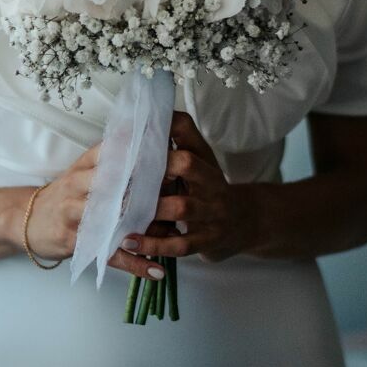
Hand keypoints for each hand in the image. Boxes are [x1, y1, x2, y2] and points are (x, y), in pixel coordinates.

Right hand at [24, 138, 167, 281]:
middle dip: (146, 190)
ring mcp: (73, 213)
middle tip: (178, 196)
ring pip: (112, 218)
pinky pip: (109, 253)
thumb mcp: (83, 171)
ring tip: (173, 236)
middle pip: (115, 184)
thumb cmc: (65, 195)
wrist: (25, 219)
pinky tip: (157, 270)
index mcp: (86, 164)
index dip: (142, 156)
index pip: (115, 153)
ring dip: (144, 228)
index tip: (172, 159)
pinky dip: (135, 264)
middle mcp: (78, 184)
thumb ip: (114, 162)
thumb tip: (159, 154)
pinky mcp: (73, 241)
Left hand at [122, 110, 262, 263]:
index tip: (134, 133)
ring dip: (150, 210)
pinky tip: (130, 243)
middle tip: (122, 175)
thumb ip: (176, 145)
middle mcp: (212, 181)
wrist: (247, 222)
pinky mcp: (208, 241)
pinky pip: (181, 244)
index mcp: (205, 159)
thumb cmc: (209, 188)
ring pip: (182, 207)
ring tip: (119, 213)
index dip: (163, 129)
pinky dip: (154, 245)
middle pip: (187, 164)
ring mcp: (213, 212)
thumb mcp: (199, 162)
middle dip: (155, 167)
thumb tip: (141, 121)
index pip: (187, 131)